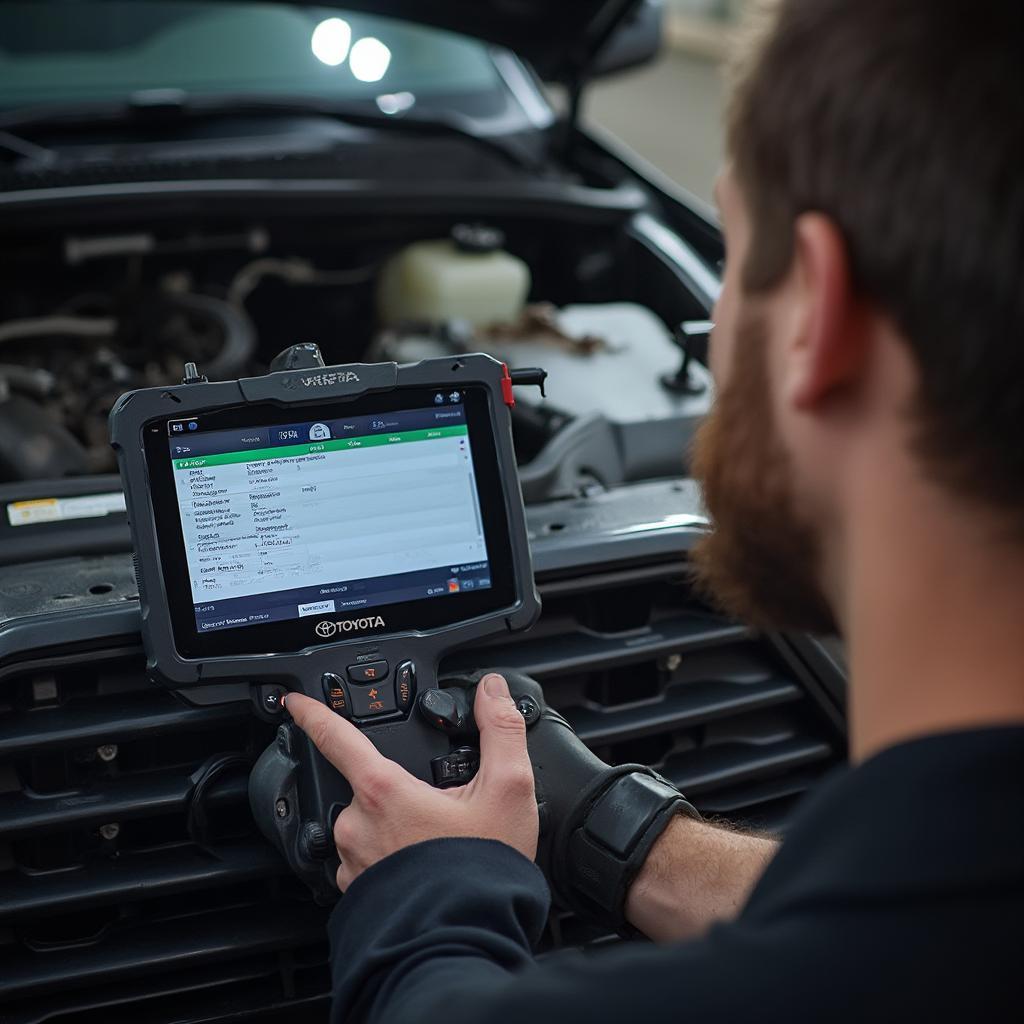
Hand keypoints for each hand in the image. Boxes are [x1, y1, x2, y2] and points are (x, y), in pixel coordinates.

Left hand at [284, 673, 538, 890]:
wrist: (468, 942)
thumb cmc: (482, 870)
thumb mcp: (508, 788)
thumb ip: (499, 729)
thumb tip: (491, 689)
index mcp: (383, 790)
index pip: (335, 738)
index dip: (313, 713)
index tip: (294, 701)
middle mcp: (356, 824)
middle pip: (363, 783)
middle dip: (395, 785)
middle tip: (439, 804)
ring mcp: (353, 861)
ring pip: (365, 822)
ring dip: (393, 822)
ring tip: (437, 837)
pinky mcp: (357, 891)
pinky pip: (365, 858)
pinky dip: (390, 853)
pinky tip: (422, 862)